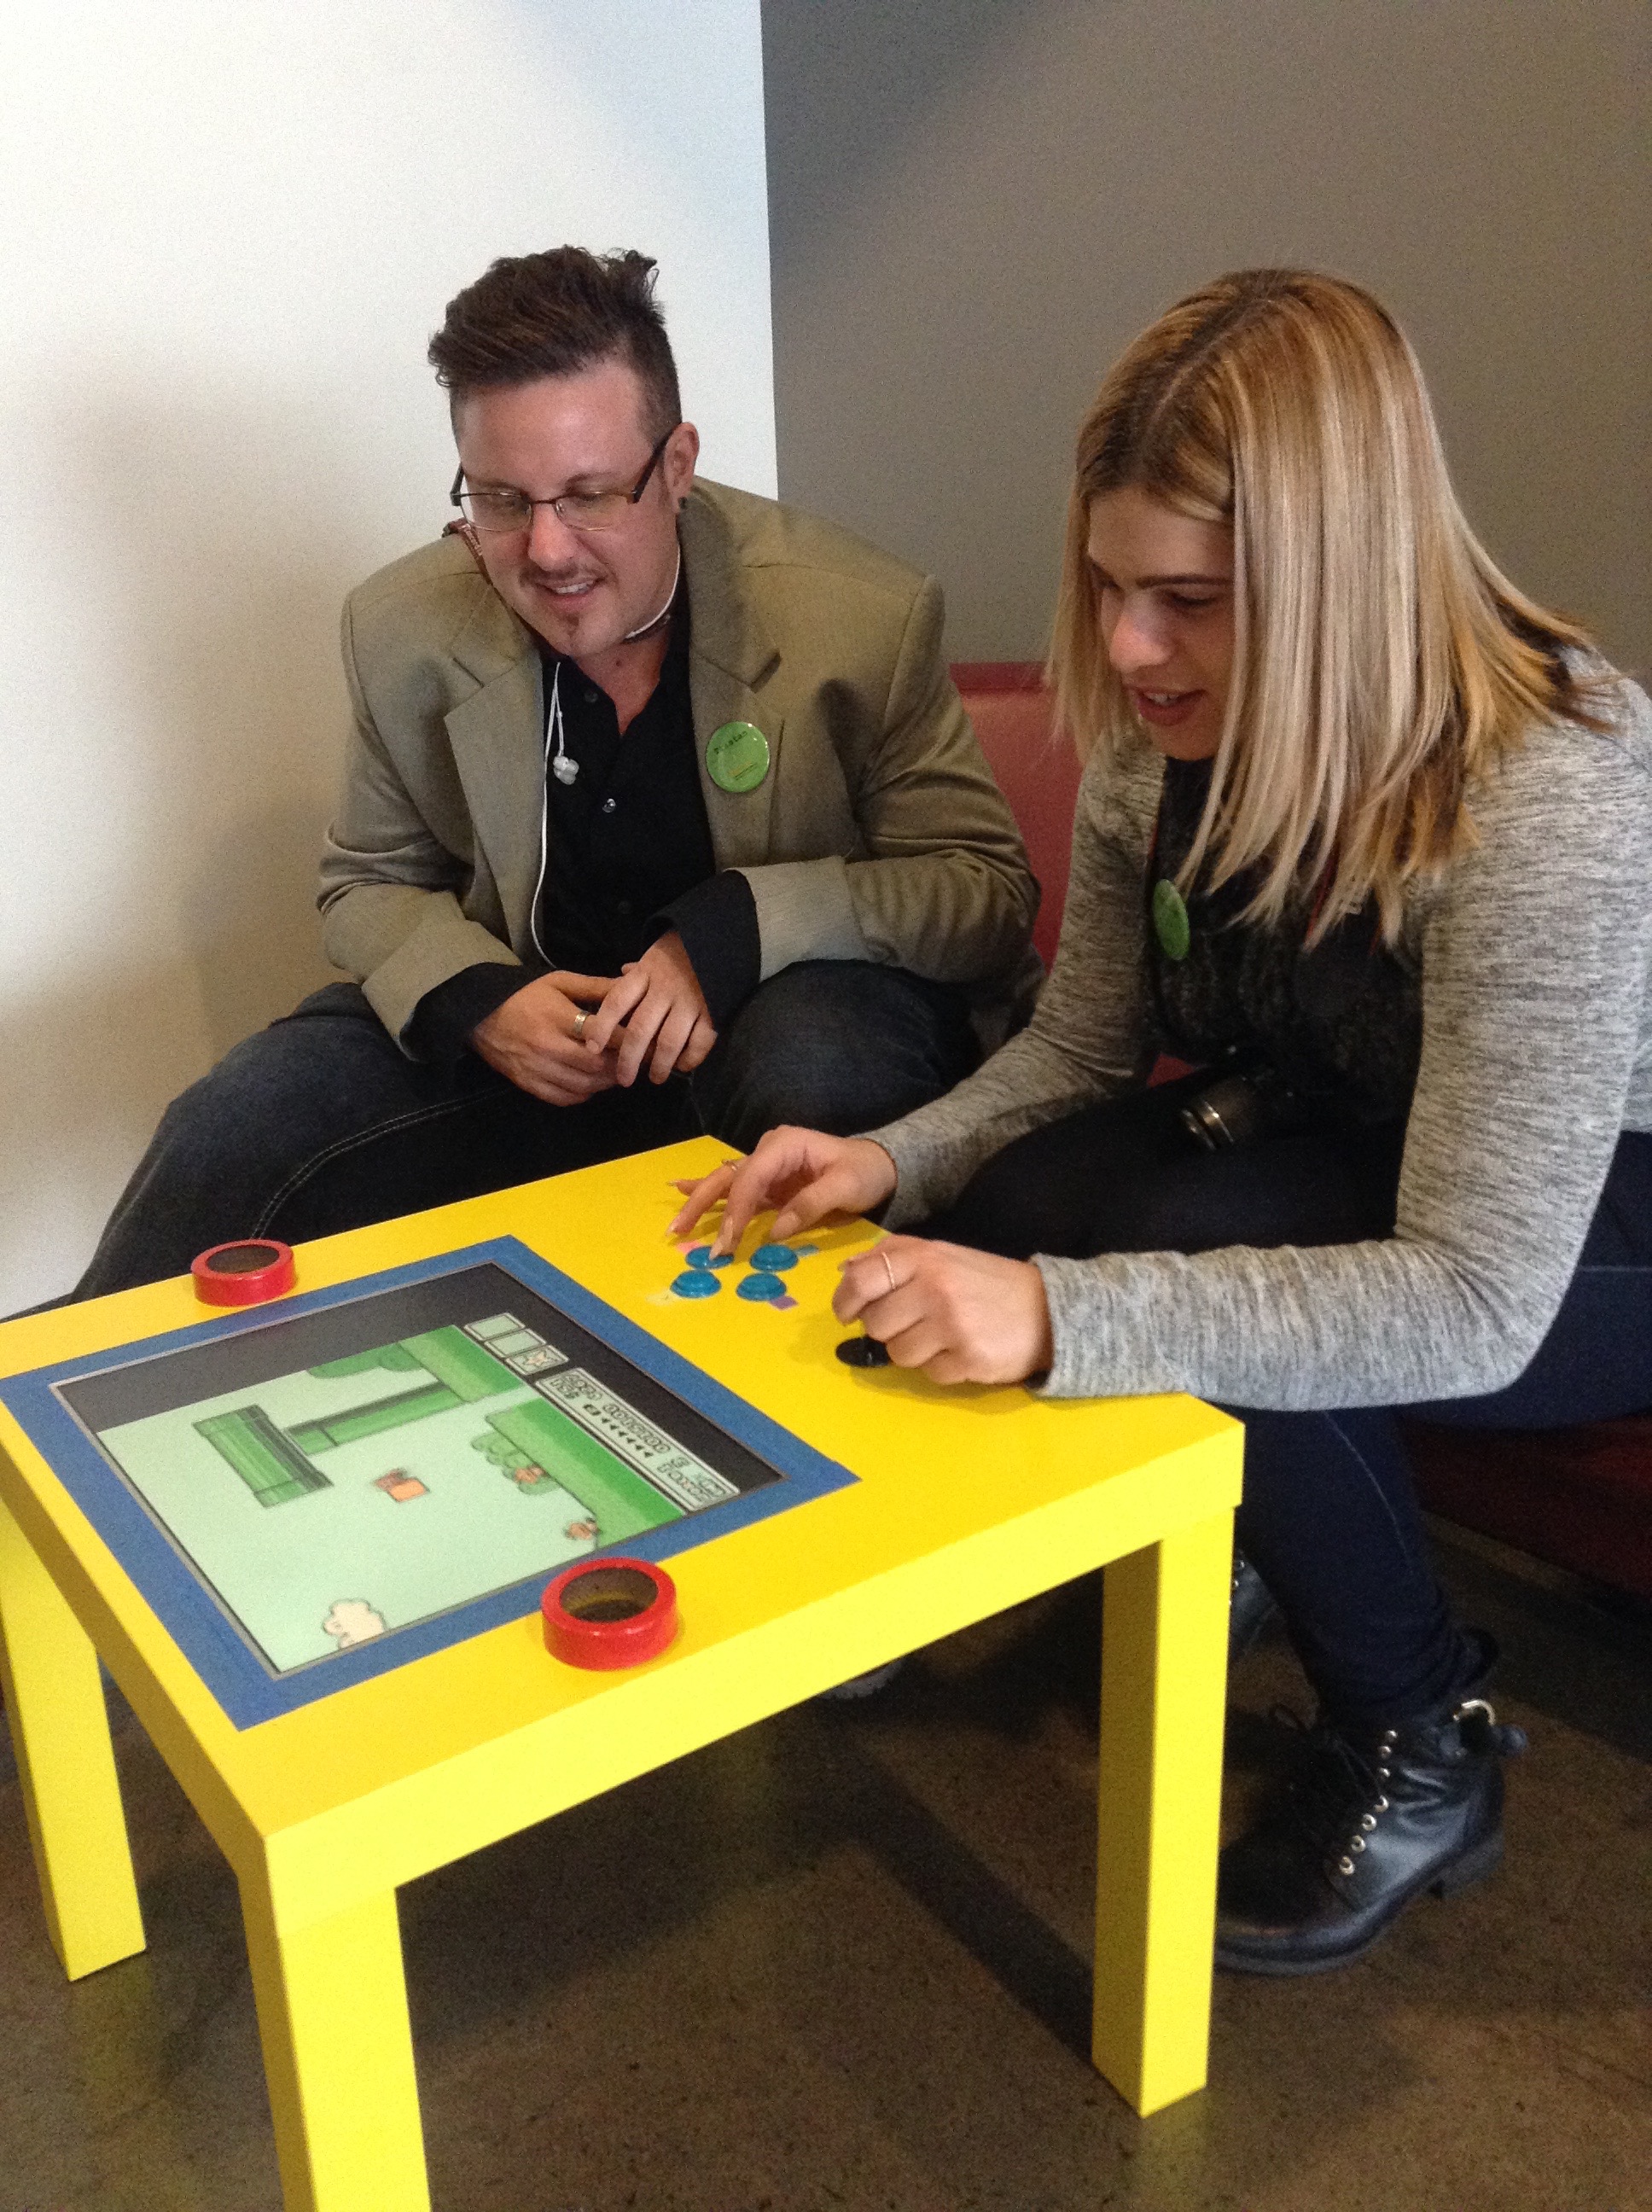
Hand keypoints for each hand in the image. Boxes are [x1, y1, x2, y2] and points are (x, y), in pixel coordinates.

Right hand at [471, 971, 620, 1104]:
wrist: (481, 1015)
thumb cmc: (525, 996)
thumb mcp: (559, 982)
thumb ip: (595, 987)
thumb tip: (630, 988)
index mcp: (556, 1017)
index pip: (601, 1033)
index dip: (627, 1039)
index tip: (645, 1041)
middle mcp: (547, 1046)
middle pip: (595, 1065)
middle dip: (620, 1064)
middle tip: (635, 1060)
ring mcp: (537, 1069)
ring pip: (583, 1085)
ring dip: (605, 1082)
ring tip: (617, 1072)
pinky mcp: (529, 1085)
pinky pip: (565, 1098)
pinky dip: (584, 1094)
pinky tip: (591, 1083)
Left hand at [580, 930, 716, 1085]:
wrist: (720, 938)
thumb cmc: (681, 949)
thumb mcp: (653, 954)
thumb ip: (636, 972)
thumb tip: (620, 975)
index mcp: (645, 974)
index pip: (616, 1003)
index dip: (602, 1027)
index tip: (593, 1047)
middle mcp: (664, 990)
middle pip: (639, 1031)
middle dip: (629, 1060)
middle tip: (624, 1079)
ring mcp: (689, 1002)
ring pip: (668, 1042)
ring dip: (659, 1065)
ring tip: (654, 1078)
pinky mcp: (712, 1010)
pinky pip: (700, 1041)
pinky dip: (691, 1058)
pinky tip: (683, 1066)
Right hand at [668, 1125, 899, 1254]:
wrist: (880, 1165)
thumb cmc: (865, 1172)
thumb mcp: (845, 1186)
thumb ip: (810, 1205)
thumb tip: (775, 1231)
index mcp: (785, 1145)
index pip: (751, 1177)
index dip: (736, 1209)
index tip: (727, 1241)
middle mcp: (769, 1151)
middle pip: (728, 1177)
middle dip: (702, 1203)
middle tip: (679, 1230)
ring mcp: (767, 1166)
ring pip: (726, 1183)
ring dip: (700, 1202)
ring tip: (676, 1224)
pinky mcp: (770, 1184)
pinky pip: (736, 1189)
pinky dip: (711, 1193)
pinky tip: (682, 1190)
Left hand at [833, 1235, 1053, 1387]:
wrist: (1048, 1309)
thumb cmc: (986, 1282)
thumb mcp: (942, 1255)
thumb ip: (895, 1256)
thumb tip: (846, 1271)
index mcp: (924, 1257)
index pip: (862, 1280)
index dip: (846, 1301)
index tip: (848, 1313)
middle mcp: (935, 1288)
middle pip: (876, 1324)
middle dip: (888, 1329)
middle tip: (913, 1323)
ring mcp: (952, 1325)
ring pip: (898, 1353)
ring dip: (914, 1351)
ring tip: (941, 1337)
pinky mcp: (968, 1358)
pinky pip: (929, 1374)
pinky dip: (941, 1367)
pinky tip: (961, 1351)